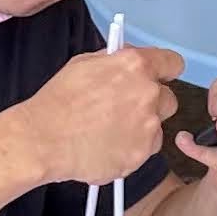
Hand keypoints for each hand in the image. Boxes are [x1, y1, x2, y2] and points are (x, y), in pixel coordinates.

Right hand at [22, 42, 180, 185]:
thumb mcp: (86, 62)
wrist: (43, 138)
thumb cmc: (59, 101)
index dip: (165, 71)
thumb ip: (116, 61)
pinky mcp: (140, 154)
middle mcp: (148, 94)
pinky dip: (131, 150)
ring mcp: (147, 126)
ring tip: (110, 132)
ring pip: (156, 127)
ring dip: (141, 129)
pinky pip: (145, 150)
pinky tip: (107, 146)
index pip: (173, 63)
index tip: (160, 77)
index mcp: (136, 66)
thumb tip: (128, 62)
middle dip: (151, 104)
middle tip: (126, 110)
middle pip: (168, 99)